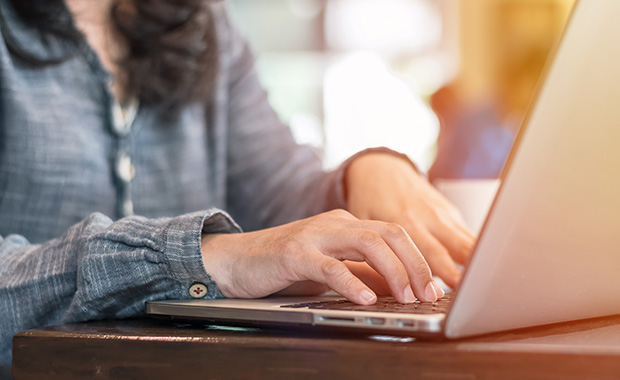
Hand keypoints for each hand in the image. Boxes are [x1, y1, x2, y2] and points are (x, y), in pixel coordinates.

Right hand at [201, 210, 443, 304]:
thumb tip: (400, 288)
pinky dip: (350, 282)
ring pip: (367, 243)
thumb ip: (362, 273)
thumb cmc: (284, 265)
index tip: (436, 288)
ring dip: (393, 271)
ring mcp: (314, 236)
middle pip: (388, 233)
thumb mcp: (331, 268)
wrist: (235, 259)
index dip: (420, 260)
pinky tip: (364, 299)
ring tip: (406, 297)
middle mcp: (335, 224)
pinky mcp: (293, 253)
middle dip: (416, 264)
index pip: (395, 235)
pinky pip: (328, 266)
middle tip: (430, 294)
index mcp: (346, 225)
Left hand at [344, 153, 475, 287]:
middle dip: (463, 273)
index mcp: (404, 220)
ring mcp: (442, 213)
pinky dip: (475, 253)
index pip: (428, 251)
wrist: (380, 169)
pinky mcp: (450, 211)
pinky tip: (480, 271)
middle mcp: (428, 216)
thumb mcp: (364, 225)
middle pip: (454, 248)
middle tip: (470, 296)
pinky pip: (467, 234)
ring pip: (467, 240)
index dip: (441, 272)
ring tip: (483, 287)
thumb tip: (382, 289)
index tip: (450, 291)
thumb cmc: (369, 199)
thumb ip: (376, 252)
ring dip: (475, 264)